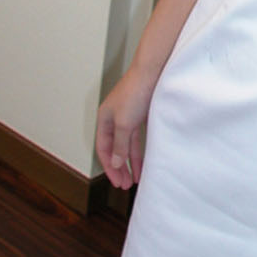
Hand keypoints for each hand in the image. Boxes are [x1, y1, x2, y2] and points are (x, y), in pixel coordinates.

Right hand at [95, 64, 157, 189]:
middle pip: (115, 148)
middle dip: (119, 168)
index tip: (116, 182)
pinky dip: (141, 150)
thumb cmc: (135, 92)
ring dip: (131, 162)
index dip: (109, 166)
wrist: (153, 71)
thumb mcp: (124, 123)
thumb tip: (116, 163)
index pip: (103, 148)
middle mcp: (114, 117)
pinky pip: (139, 138)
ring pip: (128, 144)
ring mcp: (128, 115)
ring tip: (136, 178)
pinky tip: (146, 160)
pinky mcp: (142, 113)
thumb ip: (120, 145)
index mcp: (104, 118)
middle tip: (124, 185)